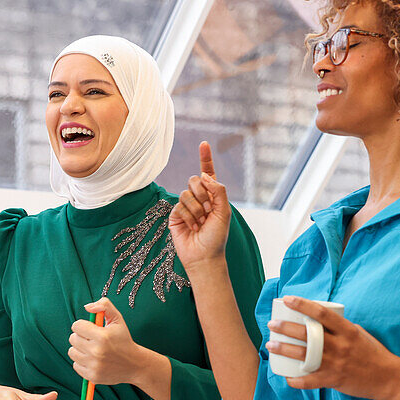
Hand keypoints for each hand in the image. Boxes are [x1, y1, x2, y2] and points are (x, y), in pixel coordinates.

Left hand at [69, 297, 150, 385]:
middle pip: (72, 338)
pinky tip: (93, 360)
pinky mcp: (92, 376)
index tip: (90, 328)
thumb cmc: (123, 339)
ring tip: (92, 349)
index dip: (83, 325)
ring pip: (72, 352)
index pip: (76, 326)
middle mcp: (97, 351)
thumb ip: (104, 305)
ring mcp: (94, 365)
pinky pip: (75, 365)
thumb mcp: (118, 319)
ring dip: (79, 349)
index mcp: (102, 336)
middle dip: (81, 336)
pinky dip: (82, 362)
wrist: (134, 364)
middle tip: (92, 339)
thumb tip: (87, 306)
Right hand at [169, 142, 231, 271]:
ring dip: (196, 210)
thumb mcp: (224, 211)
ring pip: (186, 193)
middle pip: (194, 180)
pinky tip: (192, 228)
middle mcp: (199, 198)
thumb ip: (218, 190)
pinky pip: (179, 205)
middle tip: (208, 211)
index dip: (205, 158)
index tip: (203, 143)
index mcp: (213, 195)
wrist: (204, 256)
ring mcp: (186, 206)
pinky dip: (188, 217)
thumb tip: (204, 175)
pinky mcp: (175, 214)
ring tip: (201, 223)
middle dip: (203, 195)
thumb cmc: (216, 236)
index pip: (208, 173)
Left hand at [267, 296, 399, 397]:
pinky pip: (310, 381)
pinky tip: (287, 377)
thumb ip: (338, 327)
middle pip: (307, 334)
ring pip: (303, 356)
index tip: (287, 299)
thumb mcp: (358, 333)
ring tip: (271, 344)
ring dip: (284, 349)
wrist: (388, 377)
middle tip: (272, 324)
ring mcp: (336, 364)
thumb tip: (317, 320)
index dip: (302, 304)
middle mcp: (340, 345)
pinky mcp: (334, 380)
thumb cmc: (372, 352)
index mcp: (347, 330)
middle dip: (285, 328)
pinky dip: (296, 380)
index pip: (321, 313)